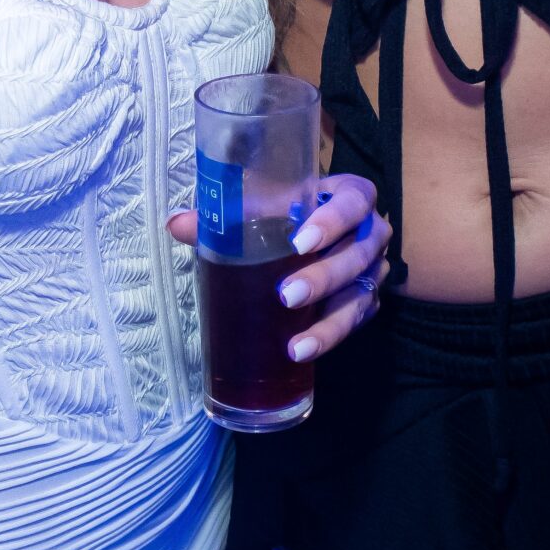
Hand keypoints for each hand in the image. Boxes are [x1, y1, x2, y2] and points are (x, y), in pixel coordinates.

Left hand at [169, 171, 390, 363]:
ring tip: (296, 346)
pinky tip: (302, 352)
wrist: (319, 232)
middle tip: (286, 295)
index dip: (332, 222)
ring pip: (360, 295)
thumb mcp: (264, 205)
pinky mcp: (367, 300)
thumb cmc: (289, 211)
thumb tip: (177, 225)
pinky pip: (356, 320)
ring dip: (330, 323)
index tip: (300, 242)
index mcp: (351, 196)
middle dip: (323, 278)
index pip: (354, 202)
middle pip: (357, 254)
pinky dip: (330, 337)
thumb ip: (224, 213)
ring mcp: (373, 269)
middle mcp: (370, 232)